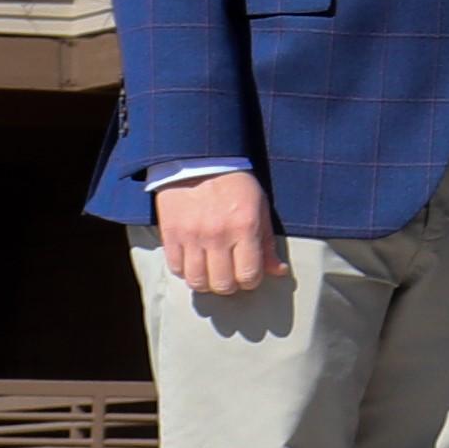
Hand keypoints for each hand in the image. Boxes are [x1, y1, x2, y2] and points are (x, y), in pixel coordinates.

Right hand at [150, 168, 282, 298]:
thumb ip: (267, 242)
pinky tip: (193, 262)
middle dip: (229, 286)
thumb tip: (278, 271)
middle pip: (222, 284)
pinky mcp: (170, 234)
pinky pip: (176, 268)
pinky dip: (185, 271)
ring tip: (211, 273)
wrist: (198, 161)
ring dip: (206, 283)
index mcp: (245, 228)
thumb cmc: (235, 183)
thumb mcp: (260, 207)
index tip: (249, 275)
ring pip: (197, 281)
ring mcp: (192, 236)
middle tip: (230, 277)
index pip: (249, 275)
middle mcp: (218, 235)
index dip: (250, 282)